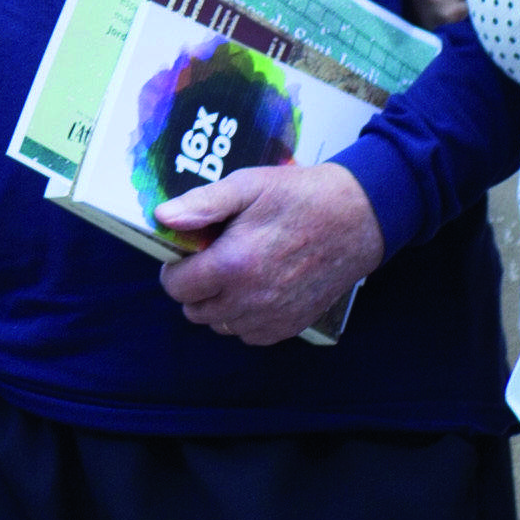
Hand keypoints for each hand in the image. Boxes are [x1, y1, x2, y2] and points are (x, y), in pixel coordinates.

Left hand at [157, 155, 386, 344]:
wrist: (357, 218)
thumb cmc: (301, 197)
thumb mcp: (248, 186)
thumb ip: (202, 204)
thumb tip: (162, 218)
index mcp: (233, 264)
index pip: (176, 286)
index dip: (175, 268)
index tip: (189, 252)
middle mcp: (250, 300)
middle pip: (194, 310)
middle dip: (195, 286)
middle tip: (213, 258)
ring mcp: (272, 318)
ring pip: (220, 325)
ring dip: (219, 303)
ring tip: (238, 271)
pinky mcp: (290, 326)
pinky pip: (249, 334)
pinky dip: (245, 316)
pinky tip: (258, 287)